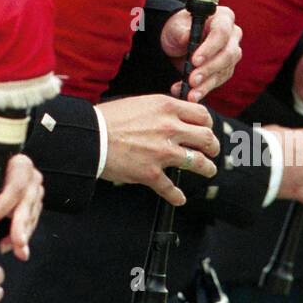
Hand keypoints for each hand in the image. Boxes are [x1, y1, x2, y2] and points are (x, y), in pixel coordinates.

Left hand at [0, 150, 43, 261]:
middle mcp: (32, 179)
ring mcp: (34, 194)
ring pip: (30, 218)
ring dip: (21, 237)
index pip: (16, 187)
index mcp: (21, 165)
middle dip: (20, 226)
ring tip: (16, 251)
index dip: (2, 206)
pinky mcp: (32, 208)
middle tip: (18, 242)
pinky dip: (20, 238)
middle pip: (27, 205)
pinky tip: (13, 247)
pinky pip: (28, 225)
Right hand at [96, 94, 217, 204]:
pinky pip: (171, 188)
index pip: (202, 115)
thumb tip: (173, 116)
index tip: (206, 130)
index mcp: (166, 107)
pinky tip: (179, 198)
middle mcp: (169, 128)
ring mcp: (162, 152)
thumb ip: (161, 110)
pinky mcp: (151, 173)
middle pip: (206, 138)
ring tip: (208, 170)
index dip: (207, 124)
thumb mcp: (140, 103)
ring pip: (198, 163)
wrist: (90, 136)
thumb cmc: (109, 118)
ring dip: (207, 169)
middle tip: (211, 151)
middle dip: (213, 146)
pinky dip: (177, 196)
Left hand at [162, 6, 242, 100]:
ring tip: (189, 93)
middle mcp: (232, 35)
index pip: (221, 32)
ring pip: (224, 71)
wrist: (177, 42)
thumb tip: (186, 38)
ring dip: (206, 84)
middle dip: (208, 69)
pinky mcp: (226, 69)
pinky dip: (203, 90)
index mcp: (223, 18)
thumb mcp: (175, 27)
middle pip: (228, 54)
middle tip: (192, 80)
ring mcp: (232, 53)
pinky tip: (190, 95)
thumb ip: (181, 32)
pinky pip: (218, 82)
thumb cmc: (179, 28)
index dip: (209, 48)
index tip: (194, 60)